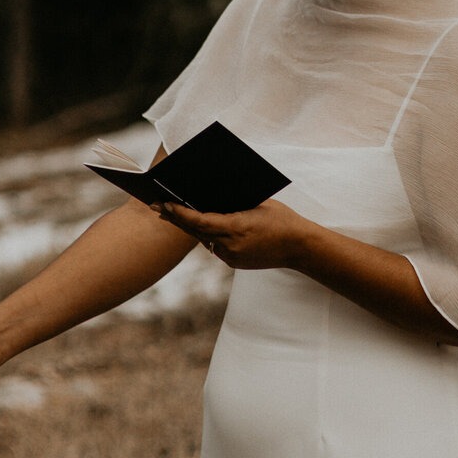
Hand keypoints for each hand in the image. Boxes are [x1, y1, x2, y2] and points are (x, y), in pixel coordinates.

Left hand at [154, 198, 310, 271]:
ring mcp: (231, 257)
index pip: (199, 221)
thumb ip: (232, 204)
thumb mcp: (257, 204)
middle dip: (177, 219)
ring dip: (189, 227)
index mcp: (236, 228)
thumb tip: (208, 195)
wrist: (299, 247)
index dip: (180, 213)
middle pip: (196, 231)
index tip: (165, 203)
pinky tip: (196, 226)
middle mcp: (230, 246)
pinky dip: (205, 235)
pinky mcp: (234, 262)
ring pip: (203, 239)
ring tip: (172, 214)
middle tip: (157, 207)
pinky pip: (214, 246)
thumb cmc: (281, 219)